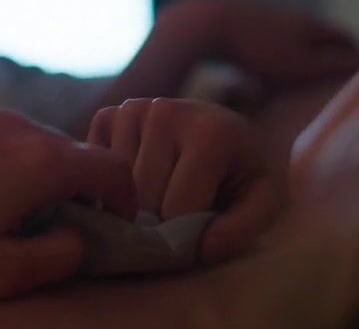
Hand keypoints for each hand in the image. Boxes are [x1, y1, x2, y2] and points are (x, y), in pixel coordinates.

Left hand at [0, 112, 136, 306]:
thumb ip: (57, 257)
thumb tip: (80, 239)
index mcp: (39, 161)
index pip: (111, 168)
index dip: (127, 199)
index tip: (118, 226)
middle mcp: (17, 128)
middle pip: (74, 154)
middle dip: (83, 191)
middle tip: (68, 233)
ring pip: (36, 146)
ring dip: (44, 180)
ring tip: (19, 222)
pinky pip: (1, 142)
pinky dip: (9, 169)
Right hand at [87, 97, 280, 263]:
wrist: (228, 135)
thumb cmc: (243, 175)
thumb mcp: (262, 205)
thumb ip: (239, 230)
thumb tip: (200, 248)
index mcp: (209, 133)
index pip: (175, 209)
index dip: (185, 234)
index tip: (199, 229)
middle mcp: (165, 111)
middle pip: (142, 199)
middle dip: (157, 220)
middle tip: (179, 213)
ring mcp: (134, 109)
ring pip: (115, 186)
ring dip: (133, 202)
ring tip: (162, 193)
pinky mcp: (110, 115)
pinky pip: (96, 165)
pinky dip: (111, 181)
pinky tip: (138, 180)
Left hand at [165, 0, 358, 89]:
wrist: (208, 23)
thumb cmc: (258, 50)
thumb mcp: (301, 65)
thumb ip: (334, 66)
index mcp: (311, 24)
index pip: (345, 37)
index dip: (358, 52)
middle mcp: (292, 17)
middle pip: (321, 34)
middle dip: (336, 50)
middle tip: (345, 69)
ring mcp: (266, 19)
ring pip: (295, 36)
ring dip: (308, 51)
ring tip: (311, 71)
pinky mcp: (242, 26)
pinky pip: (270, 41)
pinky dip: (280, 54)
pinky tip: (270, 69)